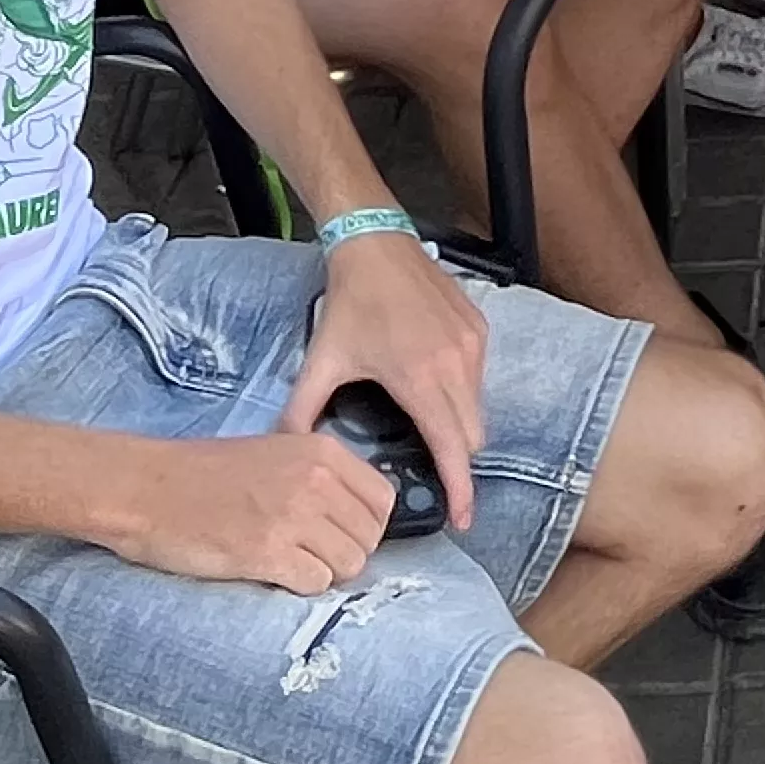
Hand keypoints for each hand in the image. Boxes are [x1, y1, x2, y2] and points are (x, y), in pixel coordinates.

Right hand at [104, 428, 392, 590]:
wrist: (148, 488)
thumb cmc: (206, 473)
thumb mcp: (277, 453)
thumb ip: (321, 476)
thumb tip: (356, 515)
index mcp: (322, 451)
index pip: (383, 500)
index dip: (366, 525)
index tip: (341, 533)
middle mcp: (315, 480)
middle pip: (369, 538)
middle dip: (346, 554)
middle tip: (310, 554)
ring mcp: (293, 517)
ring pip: (349, 565)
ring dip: (324, 573)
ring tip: (290, 563)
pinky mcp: (267, 553)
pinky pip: (315, 584)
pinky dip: (298, 586)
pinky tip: (272, 572)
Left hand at [286, 230, 491, 532]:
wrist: (377, 244)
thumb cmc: (352, 302)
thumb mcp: (322, 360)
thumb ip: (301, 411)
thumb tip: (283, 450)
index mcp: (420, 378)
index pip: (451, 448)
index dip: (460, 489)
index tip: (462, 519)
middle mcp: (456, 363)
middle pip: (471, 437)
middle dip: (456, 462)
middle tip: (432, 472)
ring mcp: (472, 344)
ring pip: (479, 408)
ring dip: (459, 427)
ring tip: (427, 427)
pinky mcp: (478, 328)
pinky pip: (480, 378)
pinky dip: (463, 394)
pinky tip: (433, 387)